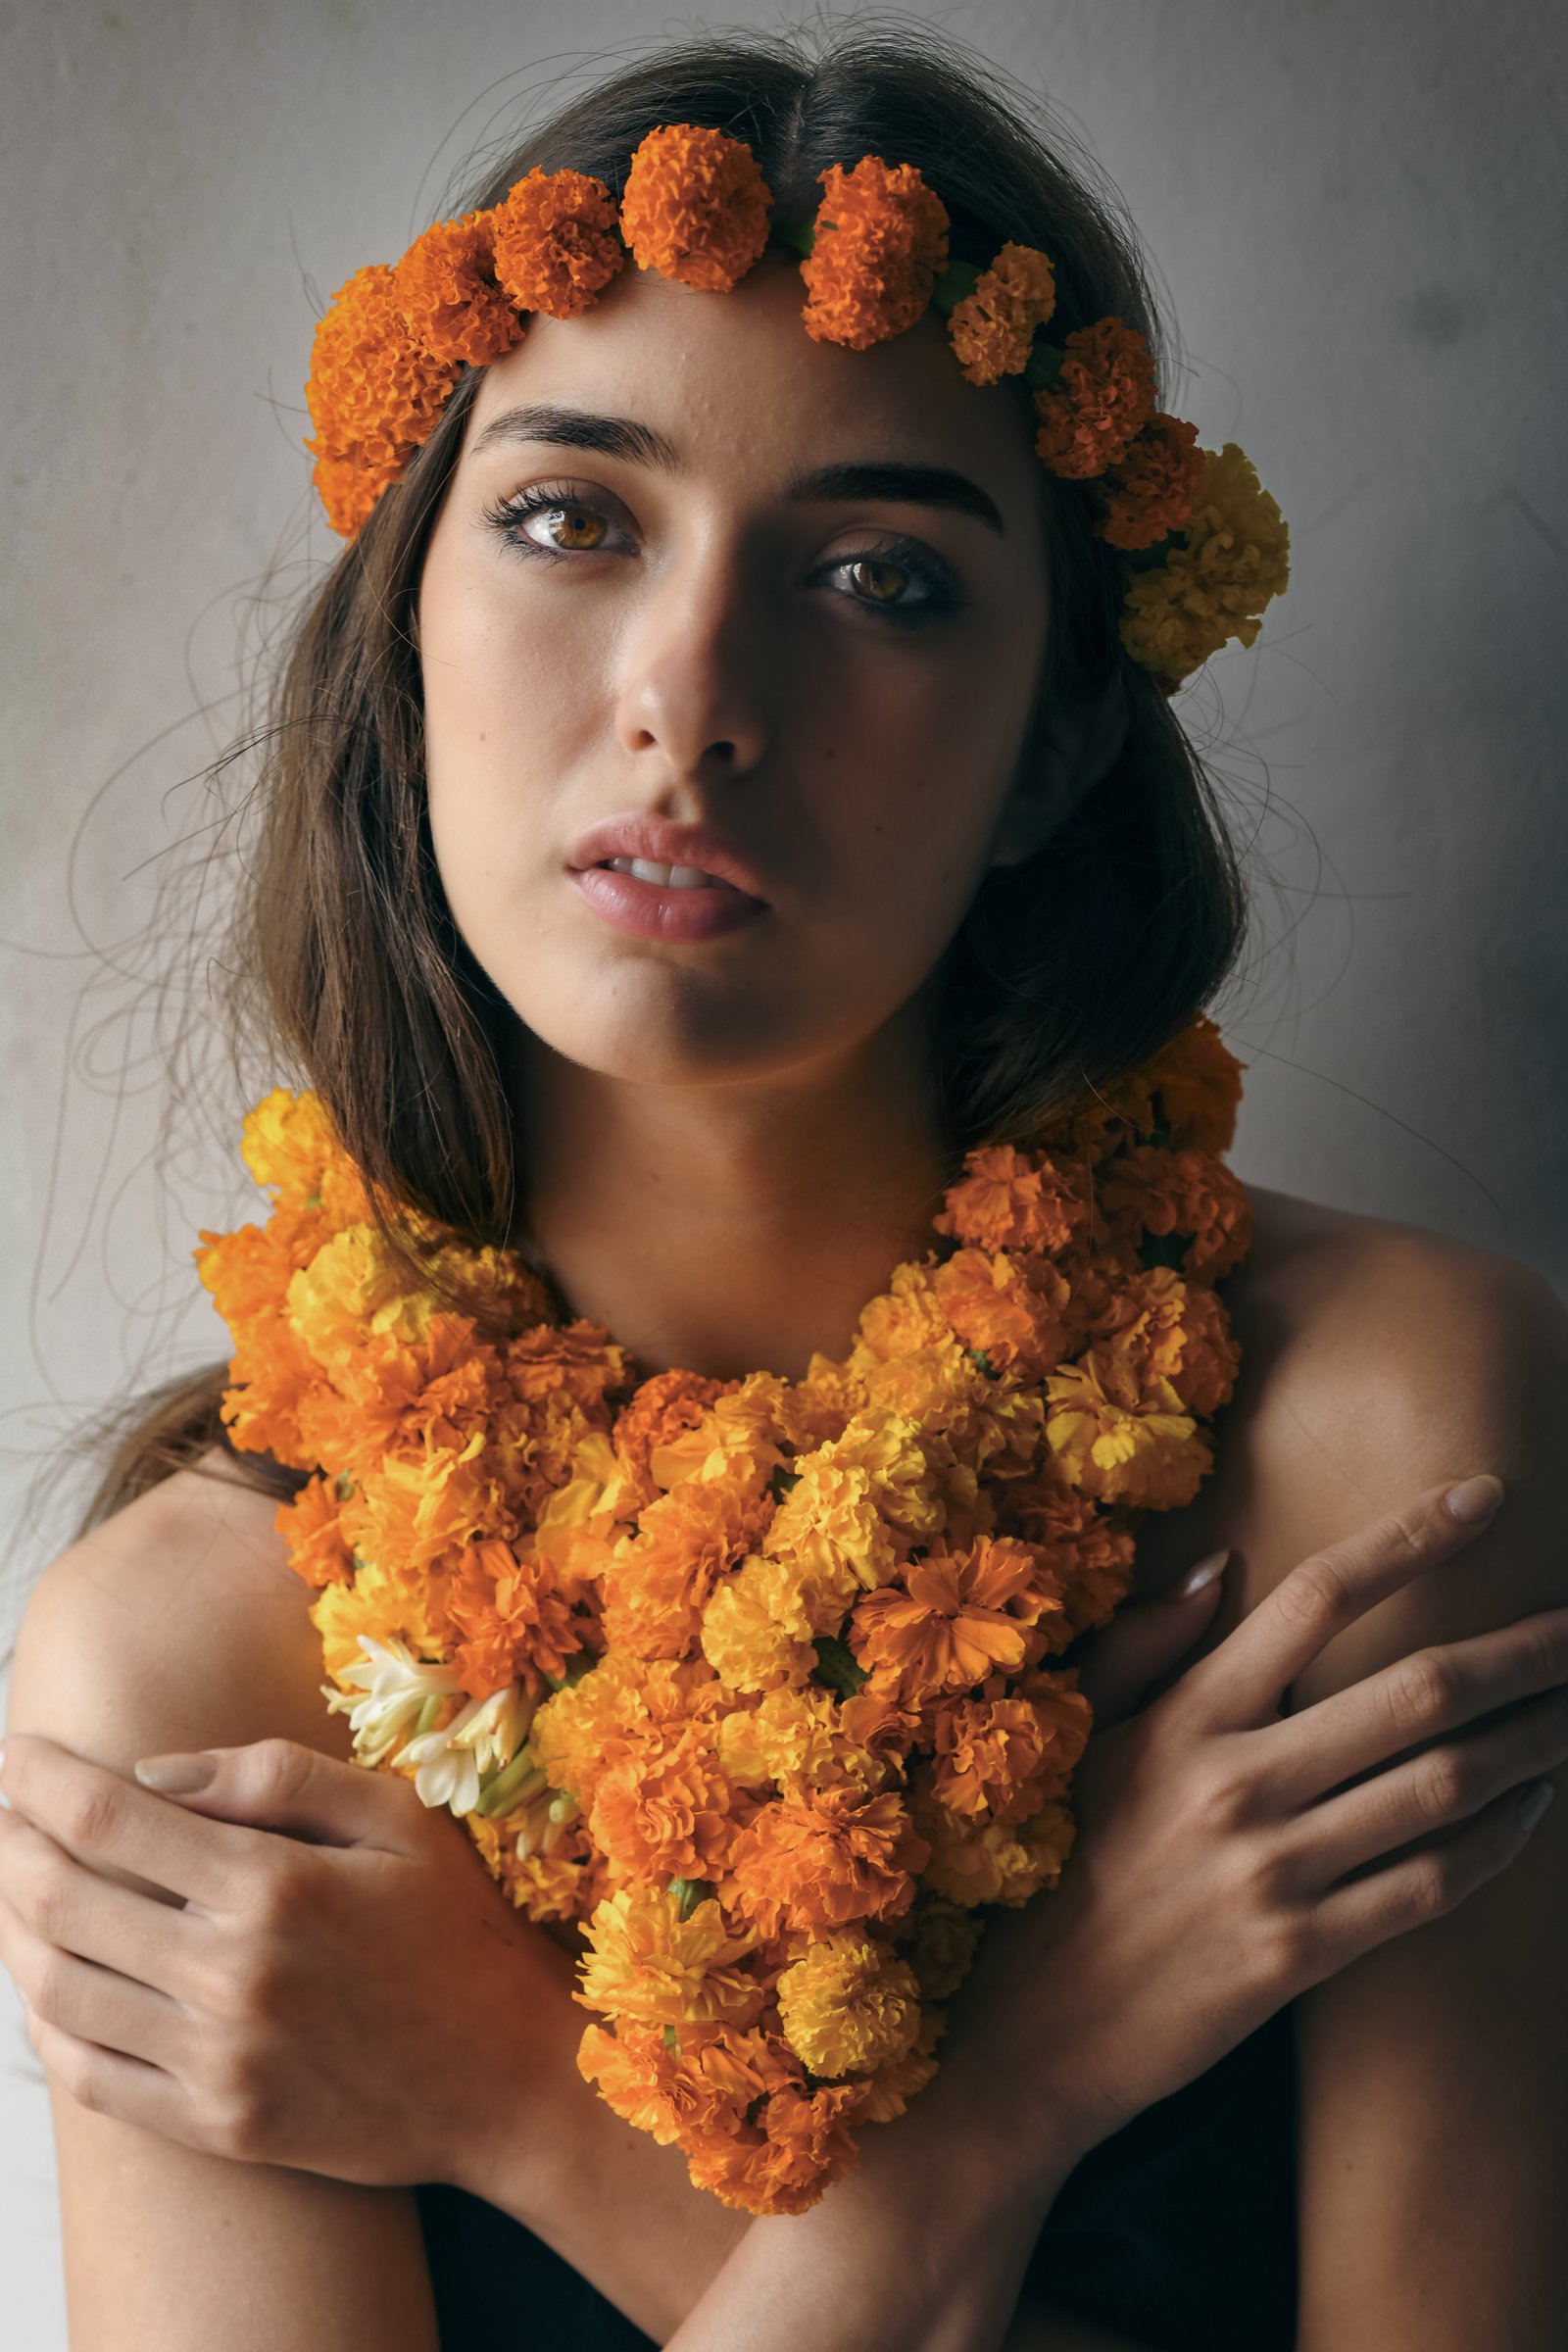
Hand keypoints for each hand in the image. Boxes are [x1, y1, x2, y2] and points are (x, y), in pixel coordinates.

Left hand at [0, 1733, 562, 2185]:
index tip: (12, 1752)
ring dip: (12, 1931)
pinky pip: (91, 2077)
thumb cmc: (458, 1932)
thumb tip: (154, 1772)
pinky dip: (48, 2026)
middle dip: (10, 1845)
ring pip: (59, 1989)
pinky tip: (48, 1985)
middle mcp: (231, 1973)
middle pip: (63, 1899)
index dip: (41, 1780)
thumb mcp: (396, 1817)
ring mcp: (218, 2060)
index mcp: (273, 1883)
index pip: (109, 1821)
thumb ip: (275, 1777)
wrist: (512, 2079)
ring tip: (10, 1890)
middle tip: (1, 1815)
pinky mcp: (218, 2126)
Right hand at [959, 1473, 1567, 2170]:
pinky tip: (1533, 1808)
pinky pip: (1428, 1887)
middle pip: (1415, 1690)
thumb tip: (1223, 1563)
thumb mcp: (1083, 1737)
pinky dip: (1497, 1843)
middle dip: (1522, 1651)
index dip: (1409, 1537)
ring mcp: (1272, 1872)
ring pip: (1442, 1786)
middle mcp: (1235, 1782)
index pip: (1315, 1595)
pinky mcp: (1299, 1955)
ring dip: (1532, 1742)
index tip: (1484, 1497)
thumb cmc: (1057, 1863)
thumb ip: (1147, 1643)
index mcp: (1185, 1715)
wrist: (1035, 2026)